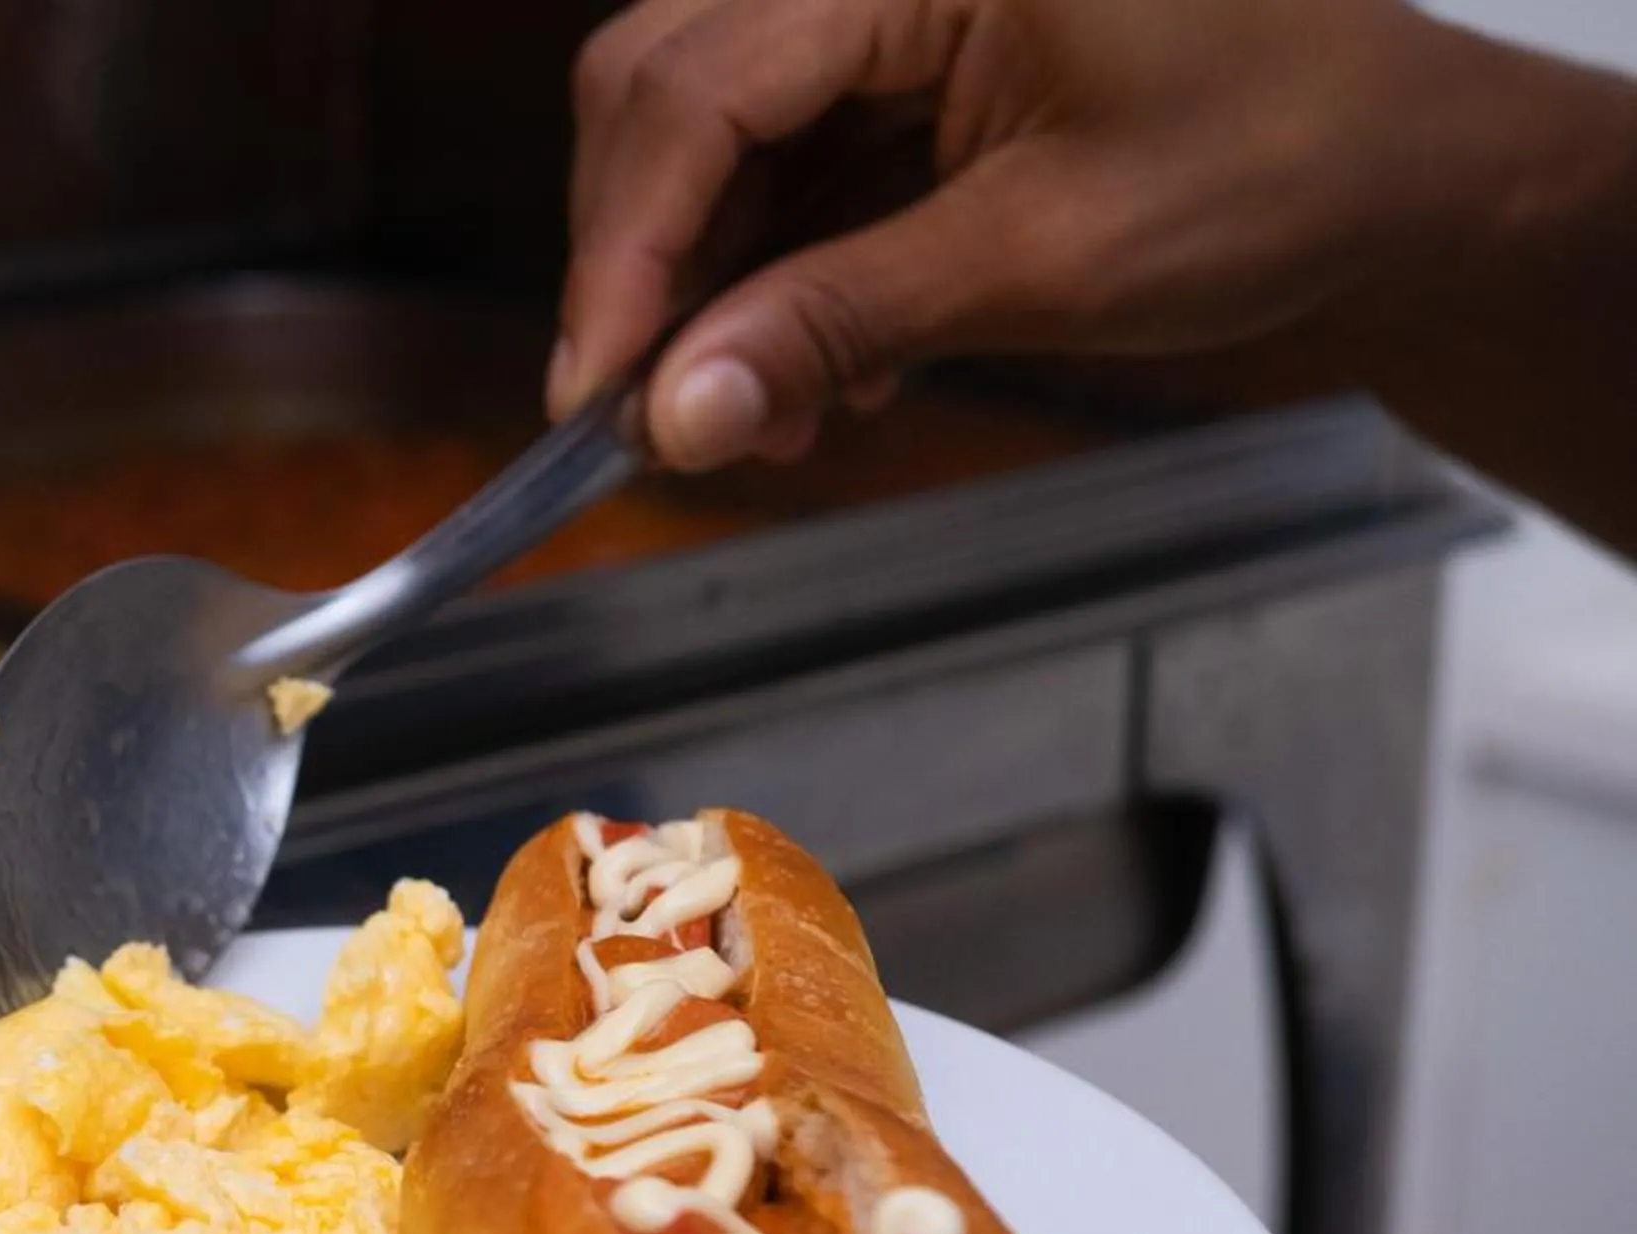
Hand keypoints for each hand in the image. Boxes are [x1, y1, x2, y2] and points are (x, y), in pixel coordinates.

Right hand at [555, 0, 1636, 493]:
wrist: (1405, 170)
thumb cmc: (1284, 165)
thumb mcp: (1048, 260)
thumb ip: (838, 322)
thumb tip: (676, 413)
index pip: (700, 86)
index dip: (625, 250)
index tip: (595, 393)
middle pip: (669, 83)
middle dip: (646, 259)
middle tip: (648, 413)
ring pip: (709, 126)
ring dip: (708, 280)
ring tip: (757, 410)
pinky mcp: (904, 52)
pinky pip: (782, 151)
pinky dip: (772, 266)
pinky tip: (810, 362)